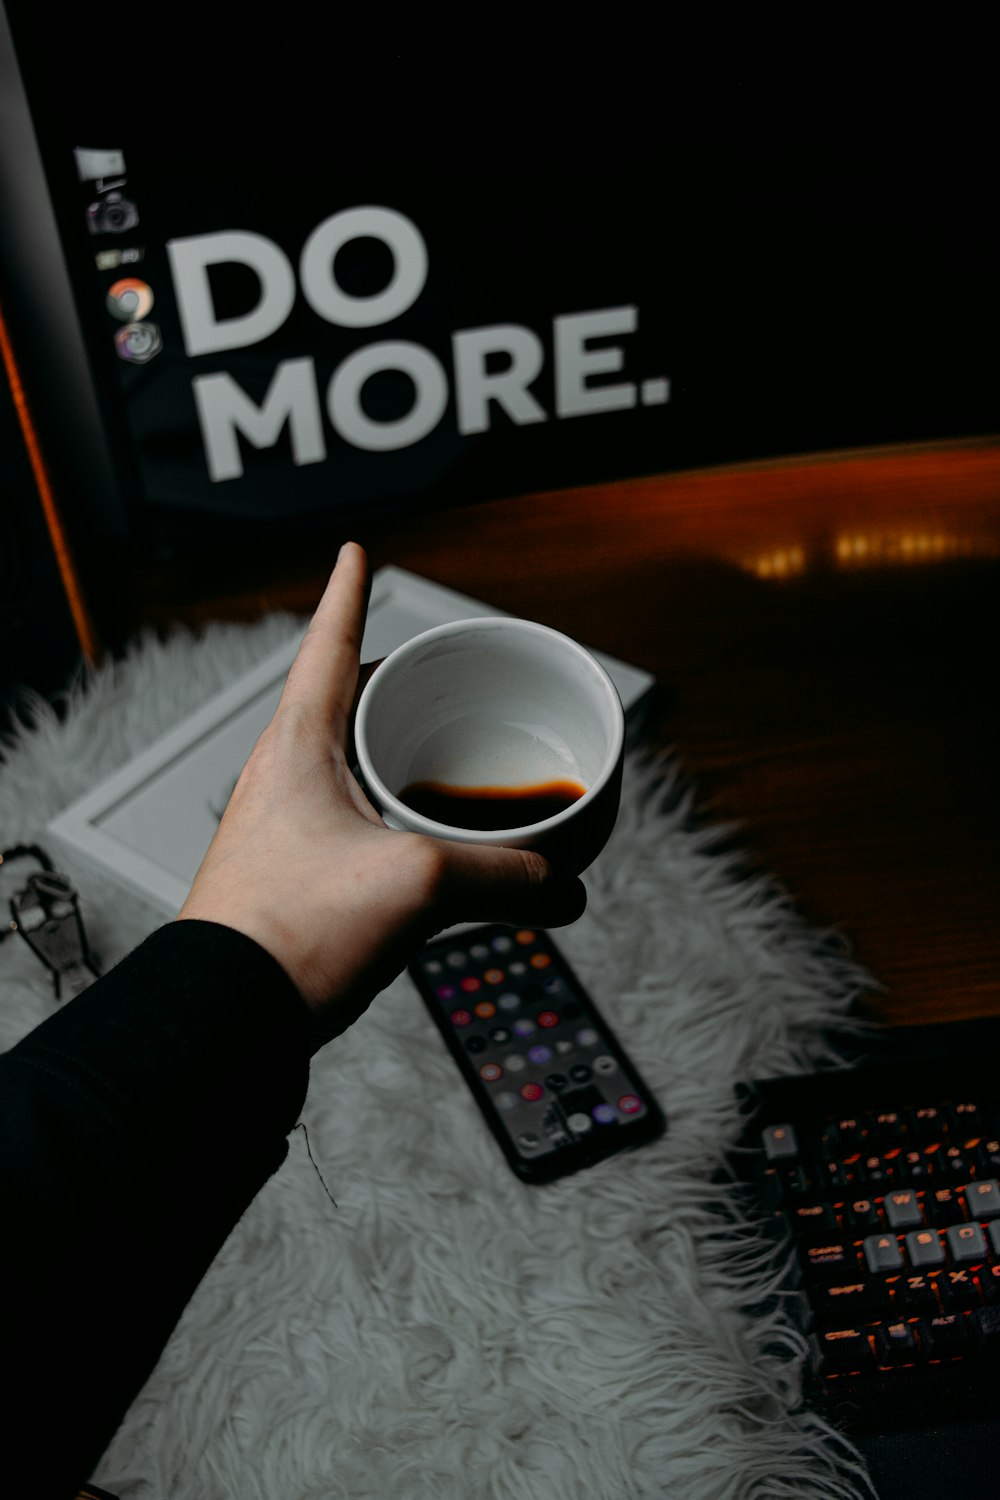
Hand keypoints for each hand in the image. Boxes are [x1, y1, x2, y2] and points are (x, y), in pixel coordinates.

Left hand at [177, 544, 585, 1038]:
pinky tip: (437, 859)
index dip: (347, 595)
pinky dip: (403, 830)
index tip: (352, 555)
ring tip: (447, 767)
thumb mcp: (416, 884)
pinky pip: (363, 834)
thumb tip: (555, 886)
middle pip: (346, 708)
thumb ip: (499, 878)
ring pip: (357, 776)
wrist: (224, 1021)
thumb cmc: (286, 934)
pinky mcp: (304, 885)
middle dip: (392, 688)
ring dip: (400, 763)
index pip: (328, 646)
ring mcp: (291, 834)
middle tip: (431, 678)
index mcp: (297, 747)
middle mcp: (287, 780)